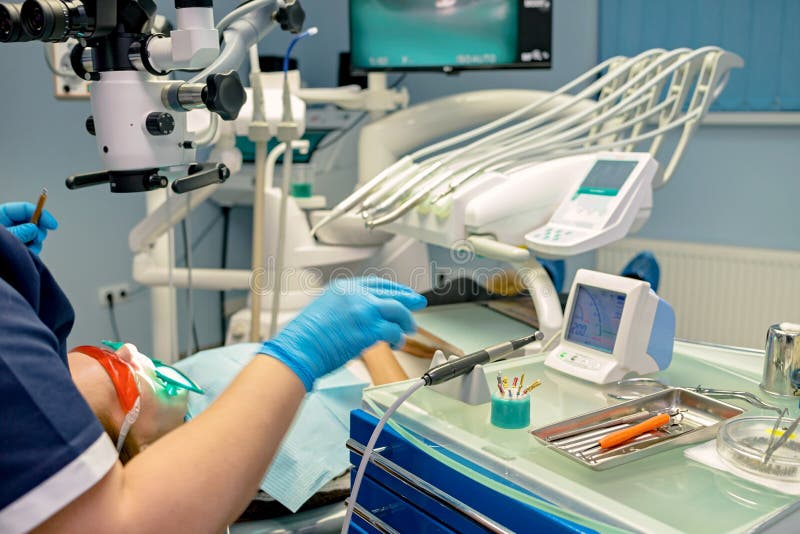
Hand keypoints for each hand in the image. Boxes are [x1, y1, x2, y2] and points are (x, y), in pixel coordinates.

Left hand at [0, 201, 57, 253]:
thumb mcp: (2, 235)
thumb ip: (18, 231)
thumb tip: (34, 229)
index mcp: (2, 214)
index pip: (25, 209)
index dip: (40, 214)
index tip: (52, 225)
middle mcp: (10, 224)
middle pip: (33, 221)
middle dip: (39, 231)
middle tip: (38, 239)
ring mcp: (16, 235)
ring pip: (34, 235)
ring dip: (35, 243)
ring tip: (28, 250)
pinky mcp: (19, 246)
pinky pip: (32, 246)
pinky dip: (33, 251)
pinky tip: (26, 255)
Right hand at [259, 277, 426, 390]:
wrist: (300, 348)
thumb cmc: (306, 336)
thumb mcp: (325, 308)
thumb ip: (346, 306)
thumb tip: (363, 315)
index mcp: (344, 288)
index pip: (377, 283)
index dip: (394, 288)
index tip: (403, 292)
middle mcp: (356, 295)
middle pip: (391, 293)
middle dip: (409, 299)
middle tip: (419, 303)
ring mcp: (364, 310)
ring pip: (397, 310)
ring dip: (406, 321)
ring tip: (409, 329)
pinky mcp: (370, 329)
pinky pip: (393, 331)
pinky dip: (398, 338)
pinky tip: (397, 343)